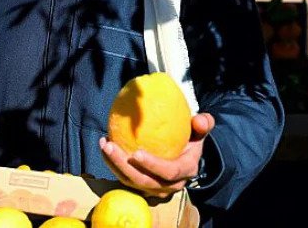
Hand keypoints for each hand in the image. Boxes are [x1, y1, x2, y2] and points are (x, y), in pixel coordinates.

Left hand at [100, 113, 214, 197]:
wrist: (185, 155)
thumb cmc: (191, 138)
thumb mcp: (200, 130)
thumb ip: (203, 124)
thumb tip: (199, 120)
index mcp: (185, 170)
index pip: (168, 172)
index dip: (152, 165)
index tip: (136, 153)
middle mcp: (169, 185)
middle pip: (144, 181)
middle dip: (124, 166)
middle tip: (110, 146)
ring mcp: (154, 188)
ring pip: (131, 181)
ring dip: (114, 165)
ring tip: (104, 145)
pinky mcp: (142, 186)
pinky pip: (125, 177)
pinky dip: (113, 164)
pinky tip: (105, 146)